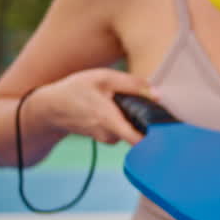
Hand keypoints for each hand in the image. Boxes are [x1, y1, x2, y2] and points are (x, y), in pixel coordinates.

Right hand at [30, 68, 155, 145]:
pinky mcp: (105, 137)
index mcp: (110, 121)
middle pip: (139, 131)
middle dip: (144, 119)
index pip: (138, 141)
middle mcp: (109, 135)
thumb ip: (132, 84)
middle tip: (147, 105)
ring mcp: (106, 139)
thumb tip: (158, 94)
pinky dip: (123, 119)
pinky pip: (122, 129)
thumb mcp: (103, 78)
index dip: (156, 139)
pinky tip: (114, 108)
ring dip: (131, 116)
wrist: (50, 107)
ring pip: (130, 128)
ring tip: (121, 102)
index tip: (169, 132)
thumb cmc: (76, 90)